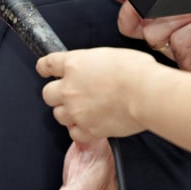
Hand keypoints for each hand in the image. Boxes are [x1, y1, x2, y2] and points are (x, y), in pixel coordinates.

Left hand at [37, 48, 157, 141]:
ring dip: (68, 113)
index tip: (45, 70)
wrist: (146, 94)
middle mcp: (69, 88)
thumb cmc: (137, 71)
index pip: (47, 65)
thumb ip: (93, 64)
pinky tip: (90, 125)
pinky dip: (80, 131)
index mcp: (74, 65)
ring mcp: (76, 111)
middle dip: (56, 94)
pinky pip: (74, 133)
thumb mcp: (110, 55)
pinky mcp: (87, 129)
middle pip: (47, 94)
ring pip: (58, 115)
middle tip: (69, 94)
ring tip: (84, 110)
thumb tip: (94, 70)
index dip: (44, 68)